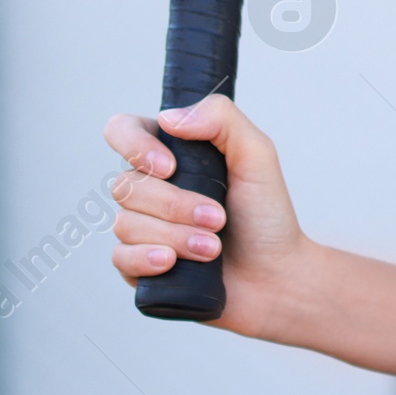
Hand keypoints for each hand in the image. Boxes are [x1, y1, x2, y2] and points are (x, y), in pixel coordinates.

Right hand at [105, 96, 304, 340]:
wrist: (274, 276)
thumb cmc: (266, 214)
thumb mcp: (256, 154)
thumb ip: (221, 118)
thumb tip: (168, 119)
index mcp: (170, 153)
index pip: (123, 131)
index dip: (135, 146)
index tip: (171, 167)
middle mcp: (150, 187)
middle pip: (126, 184)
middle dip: (175, 205)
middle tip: (218, 219)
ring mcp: (142, 227)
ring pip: (126, 223)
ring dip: (175, 236)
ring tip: (212, 249)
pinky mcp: (140, 266)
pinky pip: (120, 258)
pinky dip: (146, 260)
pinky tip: (171, 263)